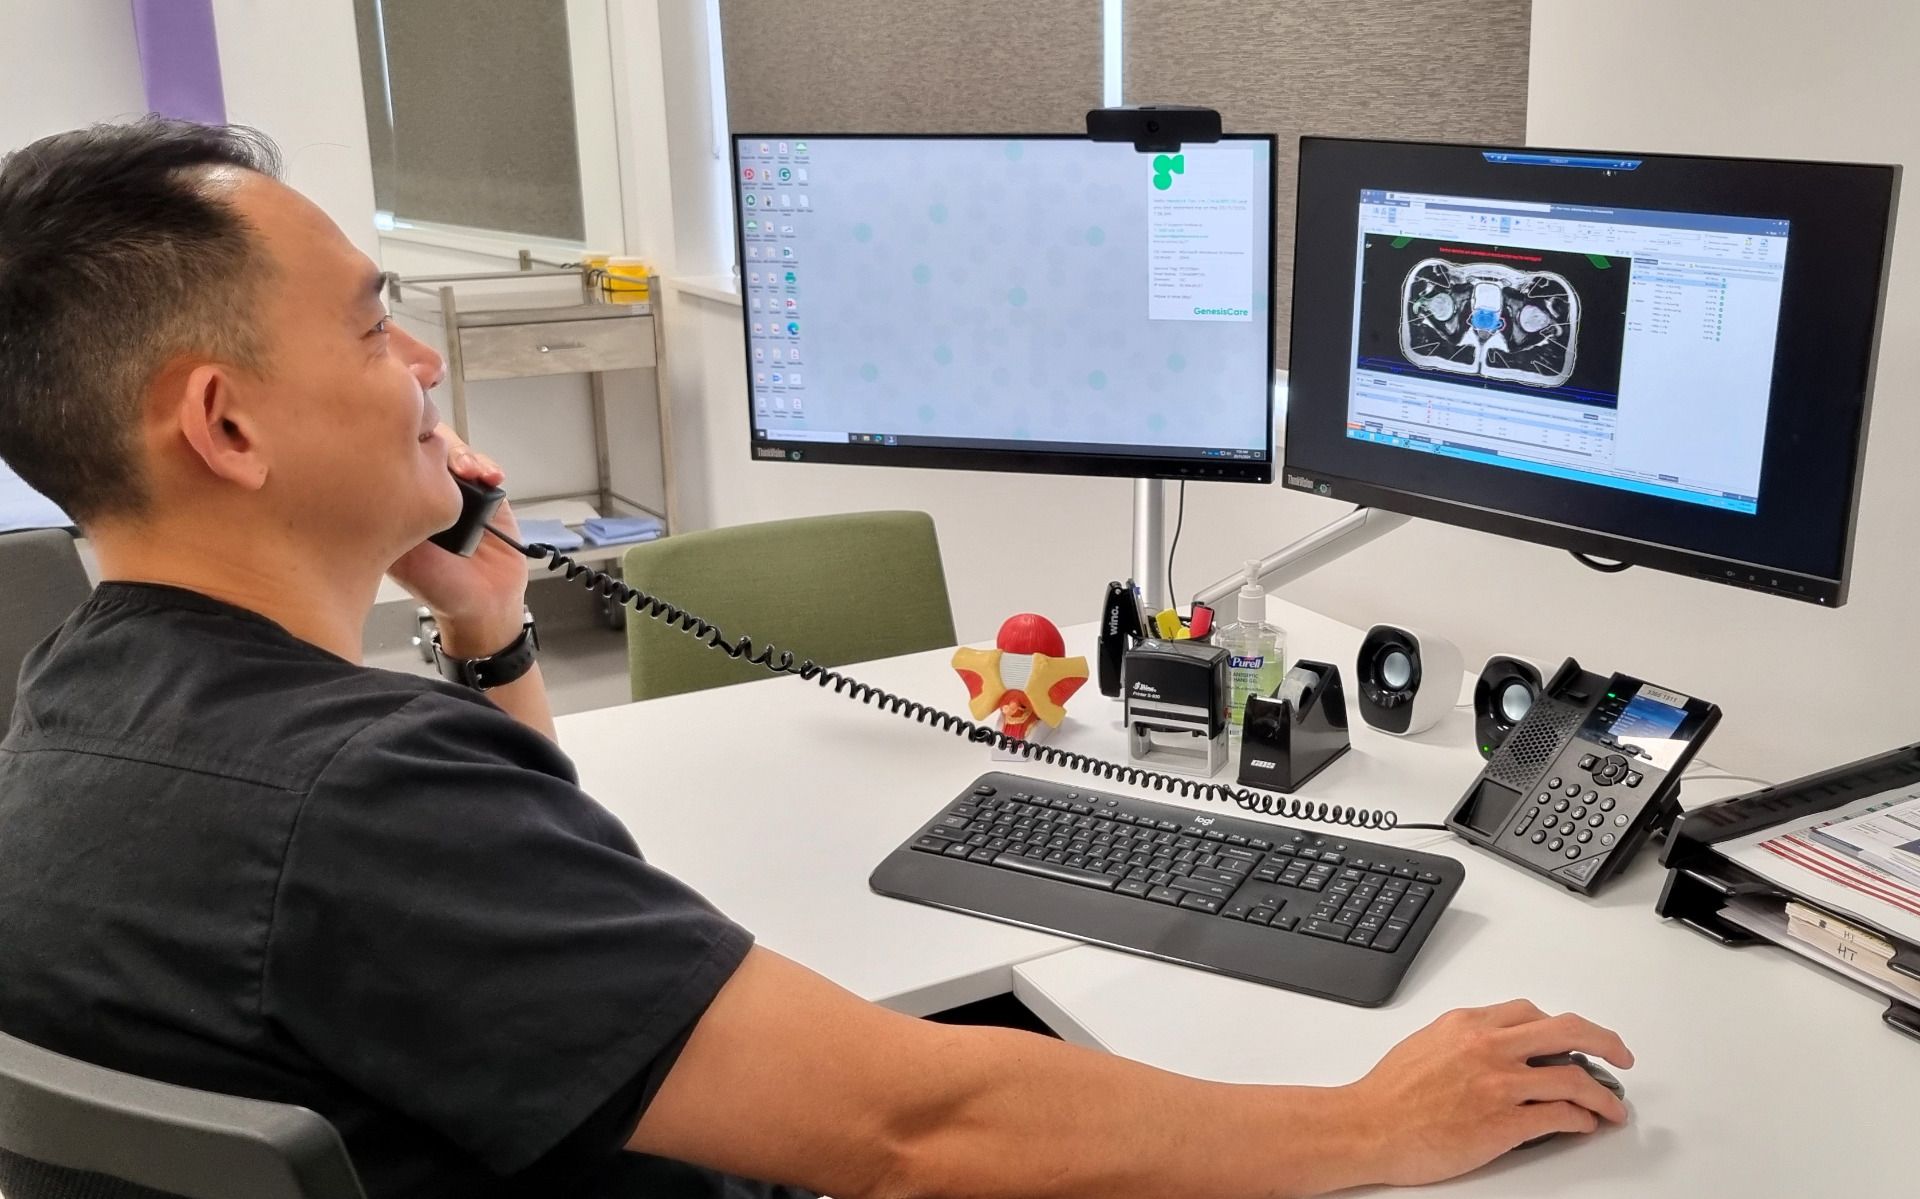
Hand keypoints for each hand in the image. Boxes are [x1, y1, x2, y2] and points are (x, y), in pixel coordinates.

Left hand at [388, 426, 529, 655]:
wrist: (484, 603)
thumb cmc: (440, 588)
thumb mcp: (402, 557)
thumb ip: (389, 521)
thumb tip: (373, 480)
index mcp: (393, 500)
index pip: (388, 456)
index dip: (396, 444)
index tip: (406, 448)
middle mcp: (422, 490)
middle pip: (422, 445)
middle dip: (435, 444)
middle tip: (445, 460)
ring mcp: (454, 491)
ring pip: (453, 450)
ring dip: (464, 456)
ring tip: (471, 472)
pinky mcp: (484, 495)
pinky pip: (484, 468)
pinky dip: (487, 467)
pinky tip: (490, 477)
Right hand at [1341, 999, 1632, 1186]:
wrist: (1368, 1127)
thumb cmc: (1388, 1094)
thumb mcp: (1426, 1044)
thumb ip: (1465, 1040)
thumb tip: (1494, 1047)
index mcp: (1468, 1024)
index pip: (1531, 1012)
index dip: (1561, 1027)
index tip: (1574, 1039)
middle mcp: (1488, 1046)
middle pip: (1567, 1031)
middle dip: (1605, 1042)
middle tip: (1619, 1055)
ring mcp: (1499, 1084)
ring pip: (1574, 1078)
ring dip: (1604, 1094)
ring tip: (1613, 1106)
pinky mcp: (1504, 1122)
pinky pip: (1560, 1116)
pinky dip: (1582, 1120)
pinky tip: (1586, 1124)